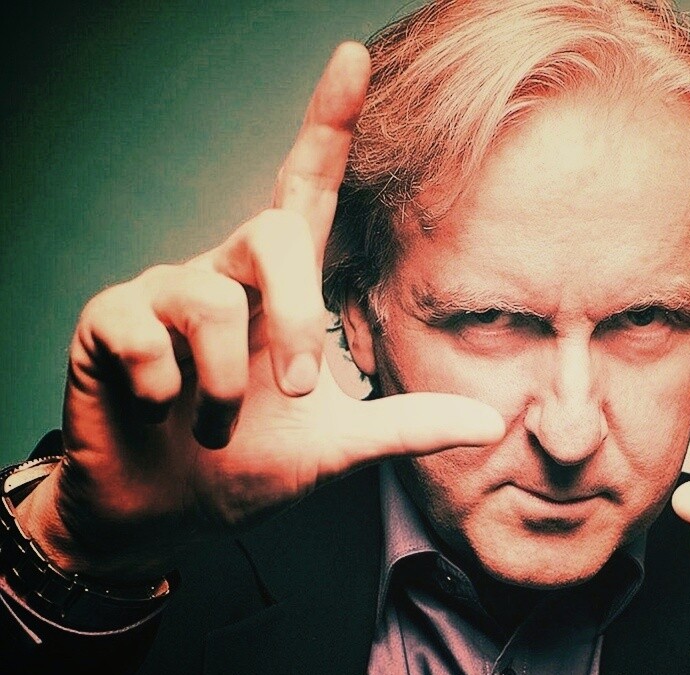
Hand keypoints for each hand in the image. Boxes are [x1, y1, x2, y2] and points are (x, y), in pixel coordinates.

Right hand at [21, 43, 503, 581]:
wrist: (165, 512)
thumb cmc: (248, 467)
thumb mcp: (336, 449)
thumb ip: (406, 426)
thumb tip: (490, 421)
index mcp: (279, 288)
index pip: (306, 190)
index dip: (328, 125)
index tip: (353, 57)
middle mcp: (224, 271)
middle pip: (271, 234)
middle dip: (291, 317)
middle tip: (294, 391)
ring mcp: (162, 291)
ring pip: (206, 295)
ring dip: (227, 383)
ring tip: (218, 427)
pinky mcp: (108, 320)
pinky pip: (141, 329)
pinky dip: (162, 387)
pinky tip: (158, 407)